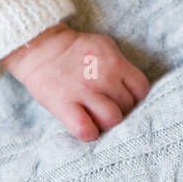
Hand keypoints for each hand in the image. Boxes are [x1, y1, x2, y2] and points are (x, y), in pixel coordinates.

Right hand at [0, 23, 150, 140]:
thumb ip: (121, 66)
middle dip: (121, 111)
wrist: (41, 48)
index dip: (136, 98)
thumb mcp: (105, 47)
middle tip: (108, 109)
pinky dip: (89, 133)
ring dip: (106, 124)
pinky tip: (86, 129)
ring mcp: (85, 92)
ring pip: (112, 120)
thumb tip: (132, 88)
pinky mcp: (65, 105)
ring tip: (98, 120)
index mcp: (116, 63)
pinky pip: (85, 129)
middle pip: (127, 106)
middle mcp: (104, 78)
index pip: (141, 89)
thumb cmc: (76, 50)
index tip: (125, 99)